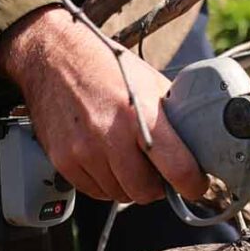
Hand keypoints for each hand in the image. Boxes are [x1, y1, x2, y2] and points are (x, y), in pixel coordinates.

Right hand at [0, 6, 209, 205]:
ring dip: (128, 185)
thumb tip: (197, 140)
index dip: (192, 184)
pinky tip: (105, 160)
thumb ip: (171, 113)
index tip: (195, 185)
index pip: (178, 168)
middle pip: (146, 192)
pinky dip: (104, 182)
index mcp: (141, 114)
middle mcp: (111, 135)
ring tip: (127, 159)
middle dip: (156, 186)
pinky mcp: (63, 160)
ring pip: (119, 194)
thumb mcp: (147, 81)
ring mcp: (84, 151)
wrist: (53, 56)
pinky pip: (94, 191)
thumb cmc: (104, 65)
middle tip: (157, 171)